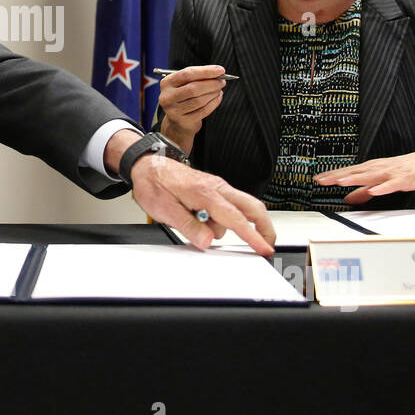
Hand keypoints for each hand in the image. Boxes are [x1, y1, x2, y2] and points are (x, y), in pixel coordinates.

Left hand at [129, 155, 274, 255]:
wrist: (147, 165)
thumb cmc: (155, 183)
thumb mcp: (165, 210)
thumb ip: (188, 226)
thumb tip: (206, 241)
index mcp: (206, 193)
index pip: (236, 219)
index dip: (253, 236)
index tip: (264, 248)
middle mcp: (217, 187)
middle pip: (253, 207)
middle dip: (265, 227)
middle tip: (267, 244)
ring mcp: (218, 187)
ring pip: (240, 209)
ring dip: (231, 225)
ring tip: (199, 226)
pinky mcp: (214, 189)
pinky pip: (230, 205)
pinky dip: (226, 218)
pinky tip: (203, 220)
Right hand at [157, 65, 225, 152]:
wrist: (177, 121)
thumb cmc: (183, 99)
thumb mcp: (185, 84)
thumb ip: (198, 77)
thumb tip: (217, 72)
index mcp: (167, 83)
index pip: (187, 74)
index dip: (206, 71)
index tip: (220, 70)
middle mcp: (168, 97)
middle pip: (193, 88)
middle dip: (211, 84)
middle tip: (221, 82)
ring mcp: (174, 110)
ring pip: (199, 100)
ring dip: (213, 94)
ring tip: (219, 90)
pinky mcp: (183, 121)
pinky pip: (203, 111)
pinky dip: (214, 103)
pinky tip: (217, 98)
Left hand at [315, 151, 414, 204]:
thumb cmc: (404, 170)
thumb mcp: (380, 181)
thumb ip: (363, 191)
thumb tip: (347, 198)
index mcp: (371, 169)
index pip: (348, 172)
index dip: (332, 175)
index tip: (317, 179)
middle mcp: (378, 168)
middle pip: (354, 173)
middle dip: (337, 176)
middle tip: (321, 180)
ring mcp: (390, 173)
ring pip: (370, 176)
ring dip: (354, 179)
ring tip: (340, 182)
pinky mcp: (404, 179)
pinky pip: (392, 185)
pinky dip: (382, 187)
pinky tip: (373, 191)